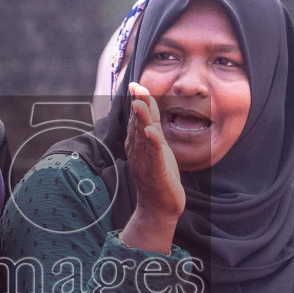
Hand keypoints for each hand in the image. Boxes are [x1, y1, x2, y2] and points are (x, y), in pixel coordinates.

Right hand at [125, 83, 183, 219]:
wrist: (158, 208)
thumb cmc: (158, 176)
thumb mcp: (154, 147)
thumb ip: (151, 126)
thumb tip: (146, 104)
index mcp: (137, 144)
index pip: (137, 118)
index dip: (137, 101)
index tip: (135, 84)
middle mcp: (138, 151)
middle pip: (137, 124)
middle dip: (137, 105)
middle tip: (135, 87)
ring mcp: (145, 162)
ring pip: (142, 138)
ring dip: (141, 120)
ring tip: (140, 104)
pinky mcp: (156, 173)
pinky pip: (154, 156)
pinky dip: (153, 144)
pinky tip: (152, 133)